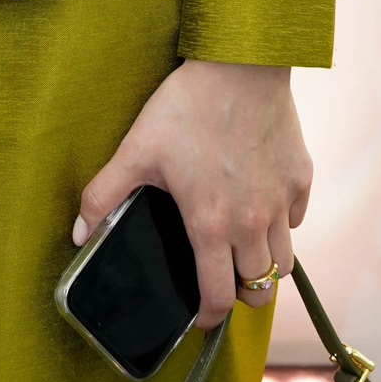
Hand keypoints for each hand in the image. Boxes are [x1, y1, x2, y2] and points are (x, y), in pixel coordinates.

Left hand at [73, 59, 311, 328]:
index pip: (217, 298)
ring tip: (244, 252)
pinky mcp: (300, 177)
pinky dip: (282, 223)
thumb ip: (104, 194)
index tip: (197, 315)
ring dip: (265, 266)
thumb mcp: (136, 149)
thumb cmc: (186, 106)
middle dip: (240, 296)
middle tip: (221, 282)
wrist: (240, 64)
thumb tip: (79, 233)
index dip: (206, 317)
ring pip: (284, 262)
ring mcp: (280, 202)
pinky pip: (296, 218)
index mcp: (211, 226)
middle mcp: (252, 224)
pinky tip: (262, 205)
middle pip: (259, 289)